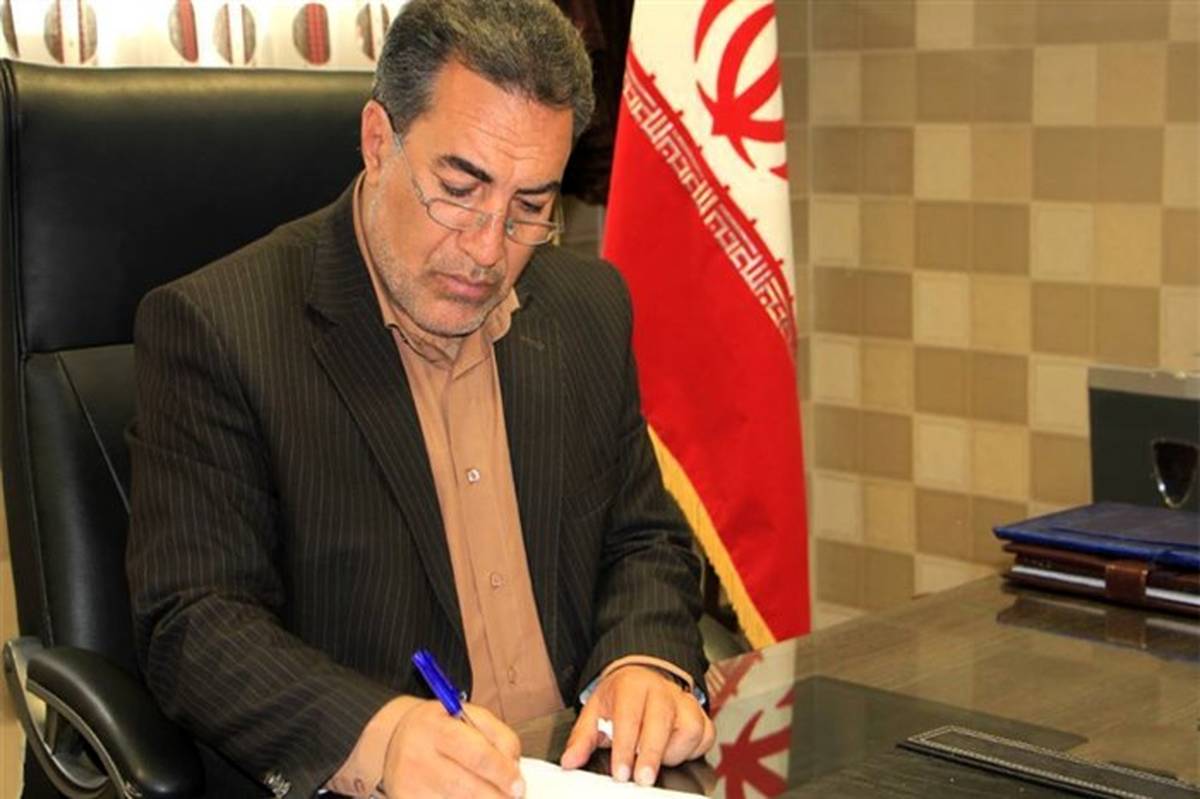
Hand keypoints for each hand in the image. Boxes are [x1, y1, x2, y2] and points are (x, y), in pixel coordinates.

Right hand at [379, 700, 523, 798]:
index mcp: (435, 728)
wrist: (395, 740)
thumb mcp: (468, 715)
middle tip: (513, 797)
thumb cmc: (439, 728)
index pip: (475, 754)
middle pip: (465, 787)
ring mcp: (408, 786)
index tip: (518, 785)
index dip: (502, 773)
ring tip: (493, 796)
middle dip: (496, 797)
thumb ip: (499, 735)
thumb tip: (513, 766)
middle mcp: (417, 757)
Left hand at [560, 665, 714, 786]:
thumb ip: (582, 738)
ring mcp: (684, 702)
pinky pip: (704, 736)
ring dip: (673, 753)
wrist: (643, 677)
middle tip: (641, 779)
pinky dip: (693, 751)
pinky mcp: (699, 714)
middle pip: (661, 722)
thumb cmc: (620, 697)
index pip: (629, 716)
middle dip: (651, 755)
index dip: (625, 747)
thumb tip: (570, 761)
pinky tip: (675, 754)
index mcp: (632, 686)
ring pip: (689, 729)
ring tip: (655, 761)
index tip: (620, 772)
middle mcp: (661, 690)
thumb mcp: (595, 711)